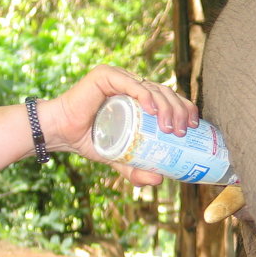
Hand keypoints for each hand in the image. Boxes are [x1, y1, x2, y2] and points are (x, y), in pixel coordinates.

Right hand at [37, 65, 199, 185]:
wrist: (61, 134)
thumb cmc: (90, 140)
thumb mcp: (120, 158)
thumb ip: (136, 169)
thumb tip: (159, 180)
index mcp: (140, 97)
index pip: (170, 98)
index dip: (186, 108)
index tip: (194, 126)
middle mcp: (133, 84)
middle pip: (166, 93)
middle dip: (179, 110)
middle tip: (182, 131)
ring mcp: (120, 77)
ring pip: (153, 88)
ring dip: (166, 106)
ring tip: (170, 127)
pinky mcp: (105, 76)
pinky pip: (131, 84)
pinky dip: (145, 94)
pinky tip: (152, 109)